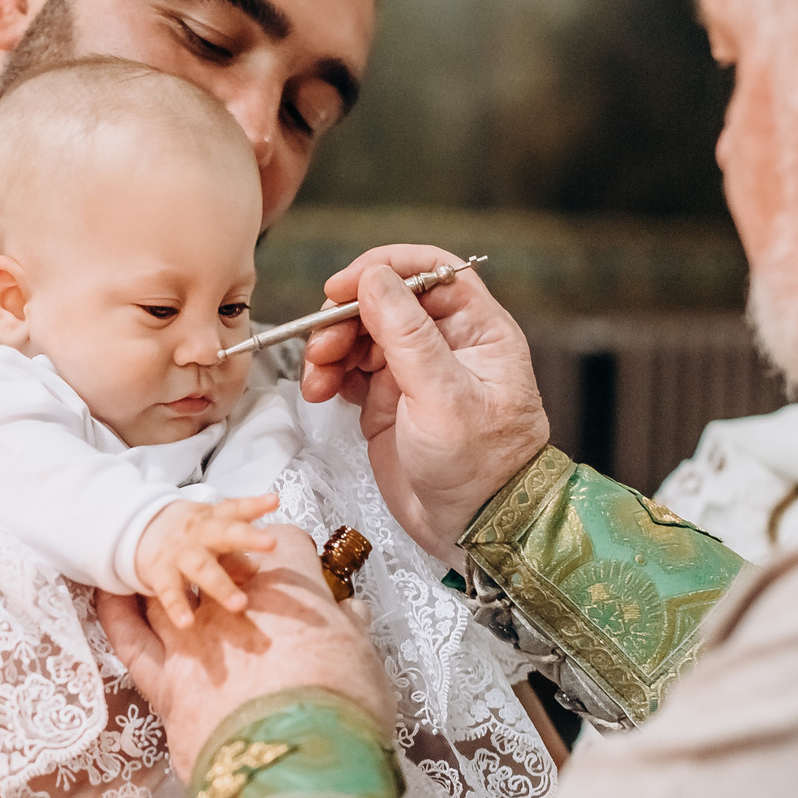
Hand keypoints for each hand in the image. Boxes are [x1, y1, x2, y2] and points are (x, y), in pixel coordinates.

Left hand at [99, 527, 394, 774]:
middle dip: (234, 565)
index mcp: (287, 591)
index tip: (302, 570)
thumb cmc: (342, 714)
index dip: (295, 554)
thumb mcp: (363, 662)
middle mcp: (232, 608)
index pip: (286, 544)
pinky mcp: (165, 686)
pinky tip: (108, 598)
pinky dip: (116, 616)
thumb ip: (350, 630)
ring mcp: (192, 644)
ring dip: (173, 581)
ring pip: (171, 594)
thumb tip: (349, 613)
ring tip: (173, 574)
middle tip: (248, 582)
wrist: (299, 772)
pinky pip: (130, 641)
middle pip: (223, 563)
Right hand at [133, 494, 280, 626]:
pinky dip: (177, 607)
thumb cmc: (192, 535)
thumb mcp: (214, 534)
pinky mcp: (160, 573)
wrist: (141, 528)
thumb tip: (256, 571)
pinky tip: (187, 623)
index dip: (256, 504)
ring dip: (221, 586)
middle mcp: (199, 533)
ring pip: (202, 567)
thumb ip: (237, 551)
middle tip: (272, 542)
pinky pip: (170, 591)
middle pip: (225, 533)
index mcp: (214, 519)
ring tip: (240, 605)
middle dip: (248, 537)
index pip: (236, 508)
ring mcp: (180, 553)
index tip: (274, 500)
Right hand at [297, 246, 549, 569]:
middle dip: (344, 316)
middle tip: (321, 343)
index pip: (429, 271)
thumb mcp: (444, 396)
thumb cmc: (481, 467)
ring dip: (329, 347)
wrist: (475, 528)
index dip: (383, 269)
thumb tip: (374, 279)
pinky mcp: (385, 401)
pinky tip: (319, 391)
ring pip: (359, 334)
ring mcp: (412, 372)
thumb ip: (406, 334)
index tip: (343, 286)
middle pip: (383, 301)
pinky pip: (347, 370)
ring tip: (316, 376)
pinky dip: (327, 375)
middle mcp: (443, 343)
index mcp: (475, 329)